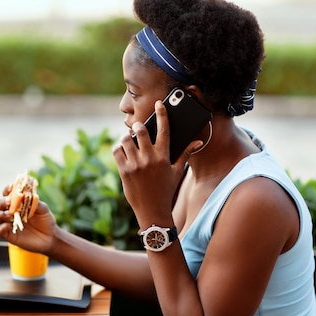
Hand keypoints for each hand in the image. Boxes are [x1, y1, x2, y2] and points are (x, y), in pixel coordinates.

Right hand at [0, 184, 57, 254]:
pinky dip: (1, 227)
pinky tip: (9, 226)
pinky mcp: (8, 235)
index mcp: (16, 203)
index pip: (6, 193)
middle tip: (10, 202)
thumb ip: (34, 202)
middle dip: (1, 202)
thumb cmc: (45, 220)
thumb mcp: (43, 209)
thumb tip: (26, 196)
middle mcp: (9, 212)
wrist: (50, 237)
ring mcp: (7, 224)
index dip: (7, 189)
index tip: (12, 187)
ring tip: (9, 214)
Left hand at [113, 101, 202, 227]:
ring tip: (130, 141)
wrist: (153, 211)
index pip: (164, 129)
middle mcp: (149, 158)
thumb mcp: (177, 172)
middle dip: (138, 127)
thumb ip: (185, 154)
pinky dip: (118, 149)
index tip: (159, 104)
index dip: (162, 114)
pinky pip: (117, 151)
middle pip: (140, 130)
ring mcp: (135, 165)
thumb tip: (198, 142)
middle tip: (138, 129)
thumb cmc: (166, 190)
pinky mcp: (124, 171)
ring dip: (127, 137)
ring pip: (126, 139)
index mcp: (163, 156)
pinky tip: (123, 152)